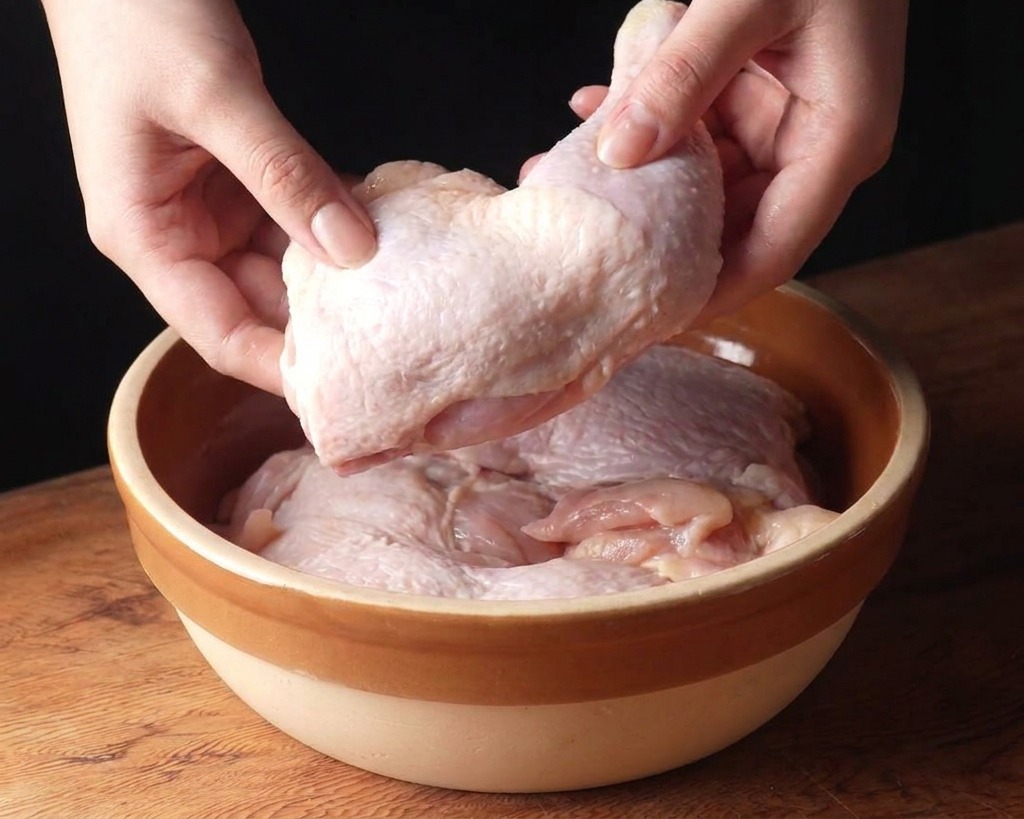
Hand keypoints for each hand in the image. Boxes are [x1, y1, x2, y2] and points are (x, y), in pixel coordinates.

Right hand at [40, 0, 375, 393]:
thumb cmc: (137, 17)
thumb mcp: (217, 99)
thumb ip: (285, 176)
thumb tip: (351, 248)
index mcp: (144, 236)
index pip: (221, 332)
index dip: (284, 368)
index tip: (351, 390)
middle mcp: (175, 235)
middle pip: (258, 308)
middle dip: (324, 329)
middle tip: (397, 347)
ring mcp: (209, 209)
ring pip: (283, 267)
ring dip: (338, 276)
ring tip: (402, 296)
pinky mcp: (238, 181)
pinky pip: (293, 219)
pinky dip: (334, 222)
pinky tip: (383, 230)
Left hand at [590, 0, 907, 316]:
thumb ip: (682, 75)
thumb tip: (619, 151)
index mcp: (839, 142)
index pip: (772, 251)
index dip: (710, 293)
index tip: (648, 315)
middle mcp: (817, 144)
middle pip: (732, 223)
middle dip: (658, 233)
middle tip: (588, 244)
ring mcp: (787, 120)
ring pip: (706, 178)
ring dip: (643, 176)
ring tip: (569, 174)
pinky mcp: (760, 93)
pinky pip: (699, 130)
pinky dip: (652, 124)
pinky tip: (598, 111)